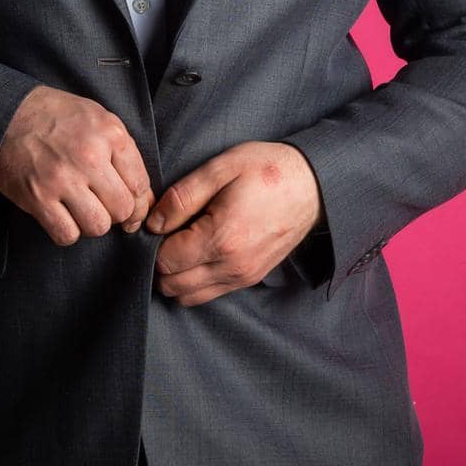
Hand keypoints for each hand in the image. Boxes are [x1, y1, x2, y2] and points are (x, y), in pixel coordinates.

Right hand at [0, 85, 154, 246]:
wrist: (7, 113)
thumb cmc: (56, 117)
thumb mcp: (98, 119)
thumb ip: (124, 155)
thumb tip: (145, 199)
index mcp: (110, 134)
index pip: (140, 184)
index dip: (138, 202)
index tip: (129, 207)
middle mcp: (89, 156)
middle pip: (122, 209)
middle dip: (116, 214)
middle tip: (104, 206)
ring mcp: (62, 178)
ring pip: (97, 226)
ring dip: (92, 224)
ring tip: (83, 210)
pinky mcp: (37, 197)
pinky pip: (66, 235)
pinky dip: (67, 232)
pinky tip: (63, 216)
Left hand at [146, 142, 324, 305]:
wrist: (312, 185)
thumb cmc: (265, 169)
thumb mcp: (220, 168)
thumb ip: (182, 197)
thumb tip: (153, 223)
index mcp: (222, 238)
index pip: (165, 261)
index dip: (155, 242)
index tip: (164, 222)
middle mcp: (232, 266)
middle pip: (172, 285)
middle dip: (162, 262)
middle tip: (171, 233)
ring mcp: (243, 276)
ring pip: (188, 296)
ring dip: (177, 275)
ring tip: (185, 243)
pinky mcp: (250, 279)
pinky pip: (209, 294)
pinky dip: (196, 281)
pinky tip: (201, 252)